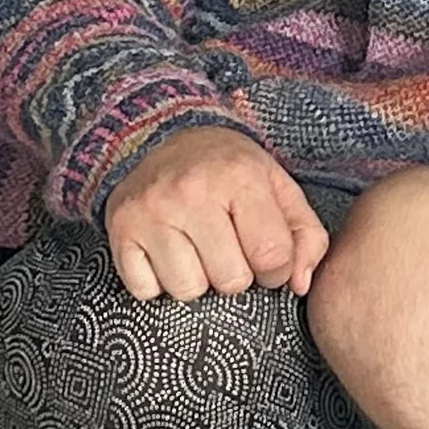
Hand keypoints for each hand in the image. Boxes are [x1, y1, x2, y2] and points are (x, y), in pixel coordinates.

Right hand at [104, 125, 327, 302]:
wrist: (163, 137)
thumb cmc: (230, 172)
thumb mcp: (279, 188)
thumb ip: (307, 237)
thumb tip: (300, 285)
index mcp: (239, 176)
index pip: (272, 257)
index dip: (275, 269)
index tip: (264, 256)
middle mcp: (191, 191)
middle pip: (230, 281)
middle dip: (236, 274)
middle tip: (227, 246)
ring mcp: (151, 211)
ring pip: (187, 290)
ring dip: (197, 280)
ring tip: (196, 247)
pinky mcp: (121, 230)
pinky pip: (146, 291)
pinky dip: (158, 281)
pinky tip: (166, 251)